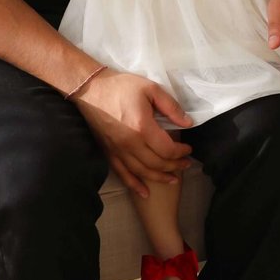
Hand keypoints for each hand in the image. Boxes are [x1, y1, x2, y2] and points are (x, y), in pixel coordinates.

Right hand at [72, 69, 193, 198]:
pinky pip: (122, 174)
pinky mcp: (109, 153)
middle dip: (175, 166)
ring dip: (160, 178)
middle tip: (186, 164)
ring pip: (142, 172)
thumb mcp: (151, 88)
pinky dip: (135, 185)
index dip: (181, 152)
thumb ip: (171, 107)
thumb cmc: (122, 86)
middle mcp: (130, 144)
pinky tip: (145, 193)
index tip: (188, 150)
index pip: (167, 149)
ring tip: (173, 178)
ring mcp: (118, 151)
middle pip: (157, 164)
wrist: (91, 89)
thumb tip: (188, 123)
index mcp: (142, 128)